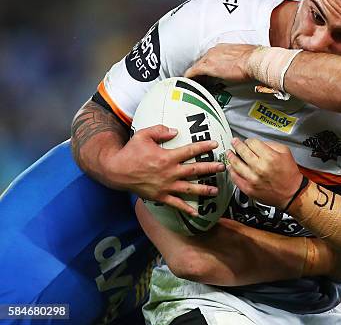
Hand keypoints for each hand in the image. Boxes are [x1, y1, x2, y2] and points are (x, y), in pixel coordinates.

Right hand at [106, 124, 224, 215]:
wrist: (116, 171)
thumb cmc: (130, 152)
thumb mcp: (143, 135)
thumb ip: (160, 131)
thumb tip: (175, 131)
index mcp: (167, 157)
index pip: (190, 150)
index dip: (204, 147)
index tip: (215, 145)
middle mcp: (169, 172)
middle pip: (195, 170)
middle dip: (210, 168)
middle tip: (222, 167)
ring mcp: (166, 186)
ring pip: (189, 188)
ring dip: (204, 190)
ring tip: (216, 191)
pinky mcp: (160, 196)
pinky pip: (176, 203)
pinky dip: (186, 209)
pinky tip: (196, 213)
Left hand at [185, 43, 257, 81]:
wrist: (255, 61)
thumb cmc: (254, 59)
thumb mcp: (245, 57)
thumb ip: (239, 60)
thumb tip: (242, 65)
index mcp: (223, 48)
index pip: (211, 56)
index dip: (209, 65)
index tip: (209, 72)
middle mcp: (215, 50)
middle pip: (202, 61)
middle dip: (201, 70)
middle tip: (201, 79)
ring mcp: (210, 58)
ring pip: (197, 66)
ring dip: (196, 74)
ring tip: (195, 82)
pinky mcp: (208, 67)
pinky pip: (193, 72)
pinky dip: (190, 77)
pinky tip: (188, 82)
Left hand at [226, 137, 302, 208]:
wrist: (292, 193)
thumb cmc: (289, 174)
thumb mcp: (285, 152)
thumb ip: (271, 144)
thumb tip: (257, 143)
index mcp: (270, 157)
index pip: (252, 143)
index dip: (248, 140)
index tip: (247, 141)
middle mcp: (260, 168)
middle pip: (242, 151)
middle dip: (236, 145)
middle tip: (234, 142)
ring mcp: (253, 179)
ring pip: (235, 164)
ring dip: (230, 156)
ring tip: (229, 153)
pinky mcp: (249, 189)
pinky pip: (235, 178)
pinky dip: (231, 171)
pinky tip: (230, 167)